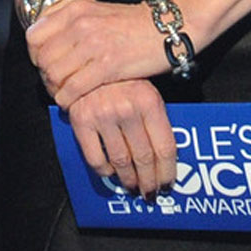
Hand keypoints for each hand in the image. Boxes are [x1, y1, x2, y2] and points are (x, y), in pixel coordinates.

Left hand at [27, 0, 164, 108]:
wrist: (167, 27)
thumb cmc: (133, 24)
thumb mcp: (97, 13)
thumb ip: (72, 25)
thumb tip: (50, 45)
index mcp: (75, 10)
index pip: (34, 36)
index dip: (35, 55)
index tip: (44, 65)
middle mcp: (80, 24)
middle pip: (43, 58)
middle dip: (45, 76)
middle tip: (55, 85)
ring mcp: (94, 44)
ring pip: (55, 75)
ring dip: (56, 90)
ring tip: (64, 94)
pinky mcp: (108, 65)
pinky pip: (74, 88)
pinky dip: (68, 99)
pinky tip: (73, 102)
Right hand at [67, 79, 176, 200]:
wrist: (85, 59)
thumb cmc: (118, 78)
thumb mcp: (144, 90)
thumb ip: (155, 118)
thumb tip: (166, 158)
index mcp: (149, 100)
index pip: (164, 147)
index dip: (167, 172)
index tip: (167, 184)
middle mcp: (127, 108)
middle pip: (144, 158)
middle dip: (149, 181)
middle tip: (150, 191)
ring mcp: (103, 115)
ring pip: (121, 161)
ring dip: (128, 180)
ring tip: (132, 186)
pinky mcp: (82, 120)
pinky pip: (96, 158)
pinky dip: (104, 170)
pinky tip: (110, 170)